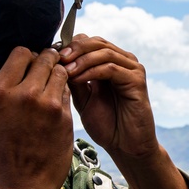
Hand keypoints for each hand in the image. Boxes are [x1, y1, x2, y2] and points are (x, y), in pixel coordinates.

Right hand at [0, 47, 72, 188]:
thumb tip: (24, 68)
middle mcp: (24, 93)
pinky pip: (69, 92)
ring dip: (60, 76)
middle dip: (48, 62)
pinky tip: (58, 105)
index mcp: (1, 92)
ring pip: (62, 72)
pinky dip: (65, 94)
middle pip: (45, 58)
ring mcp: (48, 104)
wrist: (21, 185)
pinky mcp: (65, 116)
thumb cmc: (5, 153)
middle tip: (48, 70)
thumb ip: (9, 89)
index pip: (21, 52)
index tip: (31, 65)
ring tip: (53, 88)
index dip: (29, 56)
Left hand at [60, 35, 188, 188]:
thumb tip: (55, 61)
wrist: (125, 146)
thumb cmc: (106, 125)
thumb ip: (74, 79)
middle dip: (74, 49)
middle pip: (96, 42)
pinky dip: (92, 71)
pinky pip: (111, 69)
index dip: (70, 46)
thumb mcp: (82, 99)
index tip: (51, 56)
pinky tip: (78, 79)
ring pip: (103, 52)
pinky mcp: (137, 81)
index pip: (89, 42)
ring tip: (64, 70)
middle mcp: (124, 61)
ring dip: (81, 60)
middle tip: (57, 59)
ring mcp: (132, 69)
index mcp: (110, 62)